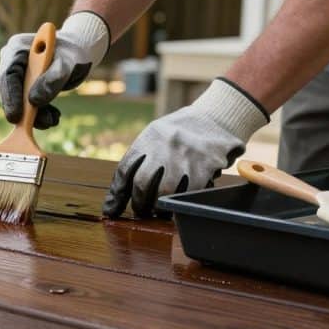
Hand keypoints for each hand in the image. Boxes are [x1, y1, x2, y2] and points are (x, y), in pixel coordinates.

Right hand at [0, 11, 109, 128]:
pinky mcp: (22, 86)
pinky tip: (52, 117)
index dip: (10, 97)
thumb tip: (34, 101)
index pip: (8, 75)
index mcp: (18, 48)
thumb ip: (53, 79)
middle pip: (8, 90)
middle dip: (22, 110)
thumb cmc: (74, 54)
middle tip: (37, 124)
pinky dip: (37, 114)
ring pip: (16, 100)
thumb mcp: (68, 64)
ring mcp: (16, 74)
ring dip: (32, 115)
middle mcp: (12, 61)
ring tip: (52, 120)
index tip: (16, 116)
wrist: (80, 54)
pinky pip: (24, 104)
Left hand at [103, 78, 269, 217]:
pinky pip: (188, 193)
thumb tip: (116, 197)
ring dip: (159, 207)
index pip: (124, 169)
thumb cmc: (179, 133)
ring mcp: (185, 156)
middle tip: (141, 211)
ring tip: (158, 210)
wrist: (216, 117)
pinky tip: (178, 204)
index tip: (112, 210)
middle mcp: (164, 145)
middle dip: (139, 203)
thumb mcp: (155, 136)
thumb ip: (139, 160)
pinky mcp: (205, 166)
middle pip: (142, 183)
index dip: (117, 194)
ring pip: (165, 192)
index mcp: (149, 137)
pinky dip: (181, 202)